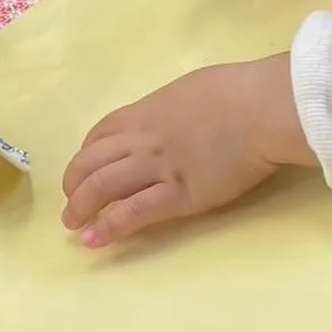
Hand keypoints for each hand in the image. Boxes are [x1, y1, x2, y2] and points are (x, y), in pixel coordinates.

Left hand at [61, 55, 314, 246]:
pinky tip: (93, 240)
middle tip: (70, 203)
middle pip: (89, 164)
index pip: (98, 136)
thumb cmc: (235, 92)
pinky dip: (108, 227)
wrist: (261, 108)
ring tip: (74, 224)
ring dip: (80, 208)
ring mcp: (155, 168)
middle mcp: (139, 141)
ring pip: (101, 188)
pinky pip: (132, 213)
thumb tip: (168, 119)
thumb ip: (168, 111)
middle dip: (73, 185)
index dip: (84, 156)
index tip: (82, 172)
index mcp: (142, 114)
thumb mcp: (186, 91)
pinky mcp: (178, 194)